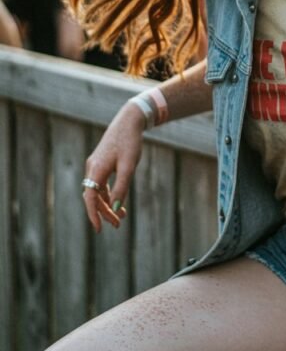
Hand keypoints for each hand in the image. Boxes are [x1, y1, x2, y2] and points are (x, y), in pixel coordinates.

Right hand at [82, 101, 144, 232]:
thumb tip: (116, 208)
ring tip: (121, 216)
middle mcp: (92, 168)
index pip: (90, 198)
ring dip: (108, 204)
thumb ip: (122, 187)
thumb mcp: (129, 167)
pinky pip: (101, 184)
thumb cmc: (130, 142)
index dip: (93, 215)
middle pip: (93, 197)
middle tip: (117, 225)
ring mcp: (95, 165)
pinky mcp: (101, 162)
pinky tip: (118, 201)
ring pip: (97, 191)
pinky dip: (108, 194)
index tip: (99, 229)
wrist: (129, 121)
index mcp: (96, 170)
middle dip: (104, 213)